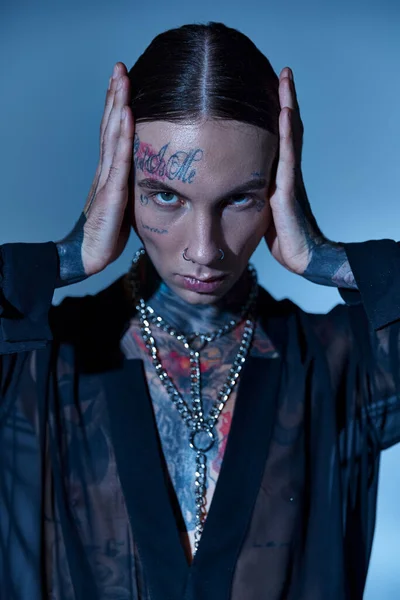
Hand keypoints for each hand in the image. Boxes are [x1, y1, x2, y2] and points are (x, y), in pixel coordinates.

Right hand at [56, 62, 133, 285]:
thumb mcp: (126, 202)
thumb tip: (152, 176)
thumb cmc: (109, 231)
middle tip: (120, 67)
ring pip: (112, 134)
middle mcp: (106, 168)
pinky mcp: (111, 191)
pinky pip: (118, 158)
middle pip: (110, 125)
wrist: (91, 252)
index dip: (117, 106)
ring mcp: (107, 177)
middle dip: (115, 95)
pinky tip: (126, 114)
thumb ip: (134, 185)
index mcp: (111, 171)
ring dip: (117, 105)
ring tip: (122, 78)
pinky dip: (122, 134)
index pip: (114, 132)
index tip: (123, 82)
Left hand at [265, 67, 325, 275]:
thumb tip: (233, 186)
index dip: (275, 113)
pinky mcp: (287, 190)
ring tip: (285, 79)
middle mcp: (287, 171)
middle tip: (282, 72)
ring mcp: (290, 178)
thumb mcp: (261, 209)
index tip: (269, 90)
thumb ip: (252, 192)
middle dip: (284, 99)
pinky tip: (284, 112)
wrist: (302, 256)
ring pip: (290, 134)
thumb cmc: (283, 236)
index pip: (278, 137)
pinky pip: (287, 156)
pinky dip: (286, 133)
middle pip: (287, 128)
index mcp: (279, 174)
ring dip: (287, 105)